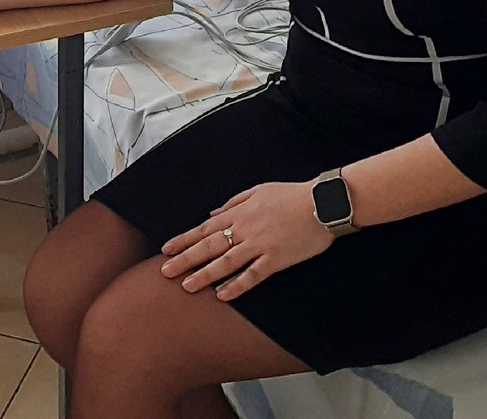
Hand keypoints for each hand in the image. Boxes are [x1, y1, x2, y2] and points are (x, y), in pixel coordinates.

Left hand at [159, 181, 333, 300]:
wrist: (321, 203)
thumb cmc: (290, 195)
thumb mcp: (257, 191)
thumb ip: (233, 203)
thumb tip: (213, 213)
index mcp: (238, 213)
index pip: (204, 229)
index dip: (184, 240)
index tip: (166, 249)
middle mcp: (244, 229)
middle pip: (208, 247)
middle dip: (185, 259)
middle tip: (165, 271)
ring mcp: (259, 245)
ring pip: (225, 263)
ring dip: (205, 275)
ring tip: (187, 285)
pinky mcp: (276, 259)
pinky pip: (252, 275)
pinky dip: (237, 285)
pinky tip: (223, 295)